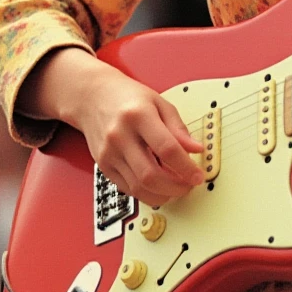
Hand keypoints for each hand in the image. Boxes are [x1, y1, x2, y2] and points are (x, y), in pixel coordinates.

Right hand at [29, 47, 204, 205]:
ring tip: (176, 188)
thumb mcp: (159, 103)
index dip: (186, 167)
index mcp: (139, 115)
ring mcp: (109, 153)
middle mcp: (120, 136)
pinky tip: (158, 186)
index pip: (167, 149)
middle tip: (189, 186)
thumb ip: (178, 128)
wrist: (93, 97)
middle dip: (175, 187)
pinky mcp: (103, 166)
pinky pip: (127, 188)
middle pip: (150, 174)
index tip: (198, 175)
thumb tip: (196, 150)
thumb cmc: (128, 97)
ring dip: (162, 194)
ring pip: (138, 187)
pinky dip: (146, 192)